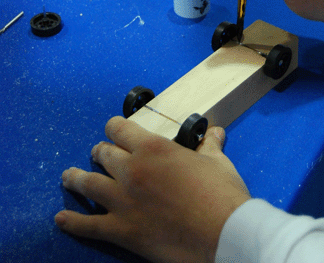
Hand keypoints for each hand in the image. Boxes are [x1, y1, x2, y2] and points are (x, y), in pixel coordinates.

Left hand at [55, 117, 250, 262]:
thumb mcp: (217, 163)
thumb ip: (210, 146)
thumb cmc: (221, 195)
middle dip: (100, 152)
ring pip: (88, 184)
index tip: (113, 129)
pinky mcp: (123, 230)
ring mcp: (123, 201)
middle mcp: (132, 170)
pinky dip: (72, 222)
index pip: (120, 129)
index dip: (114, 127)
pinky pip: (89, 225)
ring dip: (76, 178)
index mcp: (153, 148)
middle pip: (104, 154)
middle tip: (99, 154)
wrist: (224, 234)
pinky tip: (61, 219)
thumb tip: (215, 133)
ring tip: (68, 176)